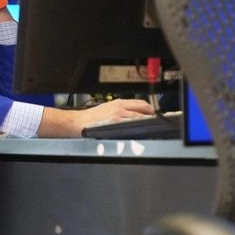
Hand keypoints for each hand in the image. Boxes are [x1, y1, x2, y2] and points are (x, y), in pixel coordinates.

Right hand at [38, 98, 155, 137]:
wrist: (77, 123)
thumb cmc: (90, 119)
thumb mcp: (107, 109)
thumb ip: (120, 111)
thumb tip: (132, 116)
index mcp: (118, 103)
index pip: (140, 103)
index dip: (150, 108)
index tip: (154, 113)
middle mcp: (120, 107)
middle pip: (143, 108)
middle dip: (151, 114)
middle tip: (156, 121)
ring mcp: (118, 116)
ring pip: (139, 117)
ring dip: (147, 122)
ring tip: (152, 127)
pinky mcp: (115, 124)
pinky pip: (131, 125)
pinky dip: (139, 128)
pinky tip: (142, 132)